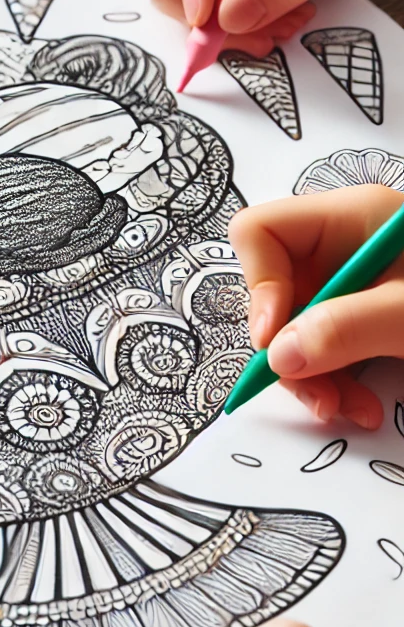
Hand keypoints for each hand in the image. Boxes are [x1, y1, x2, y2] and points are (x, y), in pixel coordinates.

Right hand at [227, 185, 403, 427]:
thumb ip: (348, 328)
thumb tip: (278, 355)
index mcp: (352, 218)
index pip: (262, 232)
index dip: (258, 283)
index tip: (275, 336)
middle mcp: (343, 248)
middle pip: (273, 291)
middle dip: (286, 347)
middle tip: (312, 393)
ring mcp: (354, 287)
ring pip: (294, 330)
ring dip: (311, 377)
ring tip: (344, 409)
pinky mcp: (367, 323)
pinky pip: (325, 351)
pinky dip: (334, 383)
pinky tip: (360, 406)